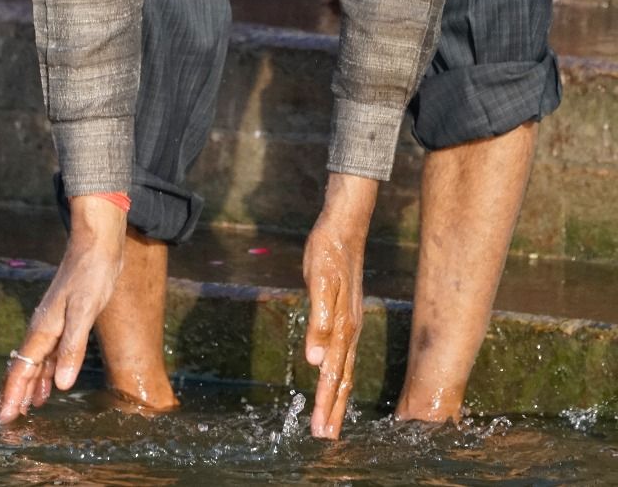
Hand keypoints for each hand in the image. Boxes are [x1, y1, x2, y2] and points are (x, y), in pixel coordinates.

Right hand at [0, 195, 126, 423]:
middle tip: (7, 420)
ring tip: (26, 409)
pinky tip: (49, 385)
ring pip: (37, 363)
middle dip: (15, 394)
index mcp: (43, 330)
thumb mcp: (84, 312)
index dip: (13, 394)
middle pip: (24, 368)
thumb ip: (72, 349)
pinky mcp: (67, 321)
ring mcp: (54, 325)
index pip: (22, 369)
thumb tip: (60, 385)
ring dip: (30, 386)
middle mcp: (44, 329)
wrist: (97, 245)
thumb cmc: (90, 275)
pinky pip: (51, 354)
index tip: (3, 417)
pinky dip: (47, 373)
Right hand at [303, 173, 376, 439]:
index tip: (327, 433)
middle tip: (324, 435)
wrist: (344, 225)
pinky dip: (320, 339)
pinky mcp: (327, 285)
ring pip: (335, 351)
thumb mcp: (327, 300)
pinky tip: (313, 358)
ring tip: (320, 410)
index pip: (342, 375)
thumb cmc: (334, 265)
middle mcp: (347, 323)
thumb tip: (319, 358)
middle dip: (332, 406)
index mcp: (347, 329)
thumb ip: (324, 328)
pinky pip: (324, 315)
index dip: (335, 405)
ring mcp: (338, 305)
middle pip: (340, 371)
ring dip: (328, 383)